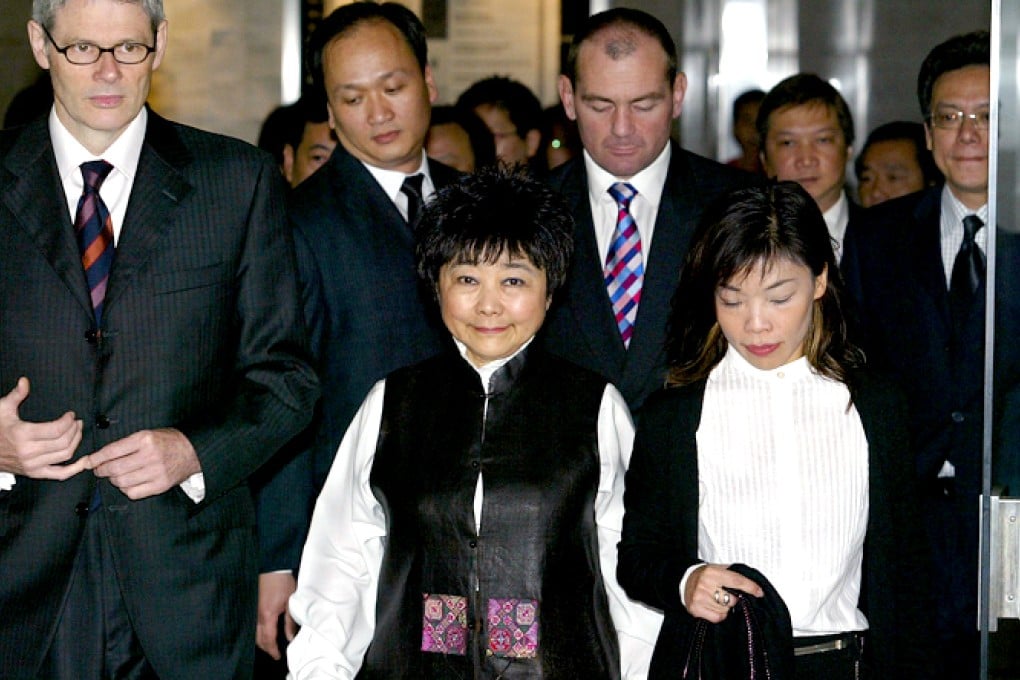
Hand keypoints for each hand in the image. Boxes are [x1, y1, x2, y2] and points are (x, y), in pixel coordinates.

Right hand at [0, 377, 84, 479]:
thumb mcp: (2, 409)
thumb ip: (16, 395)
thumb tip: (25, 381)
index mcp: (22, 434)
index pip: (56, 429)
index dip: (68, 421)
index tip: (71, 415)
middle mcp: (28, 452)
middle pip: (64, 442)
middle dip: (75, 430)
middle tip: (77, 422)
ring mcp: (32, 465)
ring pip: (65, 455)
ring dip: (76, 442)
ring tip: (77, 432)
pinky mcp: (34, 473)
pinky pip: (59, 474)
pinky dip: (74, 469)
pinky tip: (83, 461)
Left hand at [82, 428, 200, 499]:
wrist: (192, 451)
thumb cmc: (167, 441)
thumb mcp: (147, 434)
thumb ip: (126, 444)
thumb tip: (100, 458)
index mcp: (145, 439)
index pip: (112, 451)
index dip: (96, 458)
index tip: (88, 462)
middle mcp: (150, 456)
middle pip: (114, 469)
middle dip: (101, 470)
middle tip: (99, 470)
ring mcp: (156, 472)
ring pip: (121, 482)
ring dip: (113, 480)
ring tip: (115, 476)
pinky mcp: (160, 485)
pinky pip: (133, 493)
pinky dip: (125, 489)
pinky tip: (128, 483)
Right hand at [257, 571, 298, 658]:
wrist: (272, 568)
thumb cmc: (282, 583)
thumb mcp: (290, 602)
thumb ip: (290, 621)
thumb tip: (290, 636)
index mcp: (267, 616)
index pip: (268, 639)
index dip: (273, 649)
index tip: (277, 656)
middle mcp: (256, 616)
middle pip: (258, 638)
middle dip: (266, 648)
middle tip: (274, 652)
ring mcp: (252, 611)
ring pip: (253, 632)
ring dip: (261, 641)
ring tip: (270, 645)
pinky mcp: (252, 606)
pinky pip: (252, 624)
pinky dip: (257, 632)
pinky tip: (263, 632)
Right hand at [684, 564, 763, 622]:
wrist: (684, 580)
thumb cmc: (705, 575)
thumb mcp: (718, 569)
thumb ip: (734, 574)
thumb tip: (755, 585)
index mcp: (712, 572)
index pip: (736, 580)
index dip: (750, 587)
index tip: (759, 593)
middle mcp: (705, 584)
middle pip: (732, 599)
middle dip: (733, 599)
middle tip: (727, 595)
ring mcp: (699, 597)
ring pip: (725, 610)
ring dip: (725, 607)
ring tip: (717, 600)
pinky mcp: (695, 609)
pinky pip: (717, 617)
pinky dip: (719, 615)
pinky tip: (713, 607)